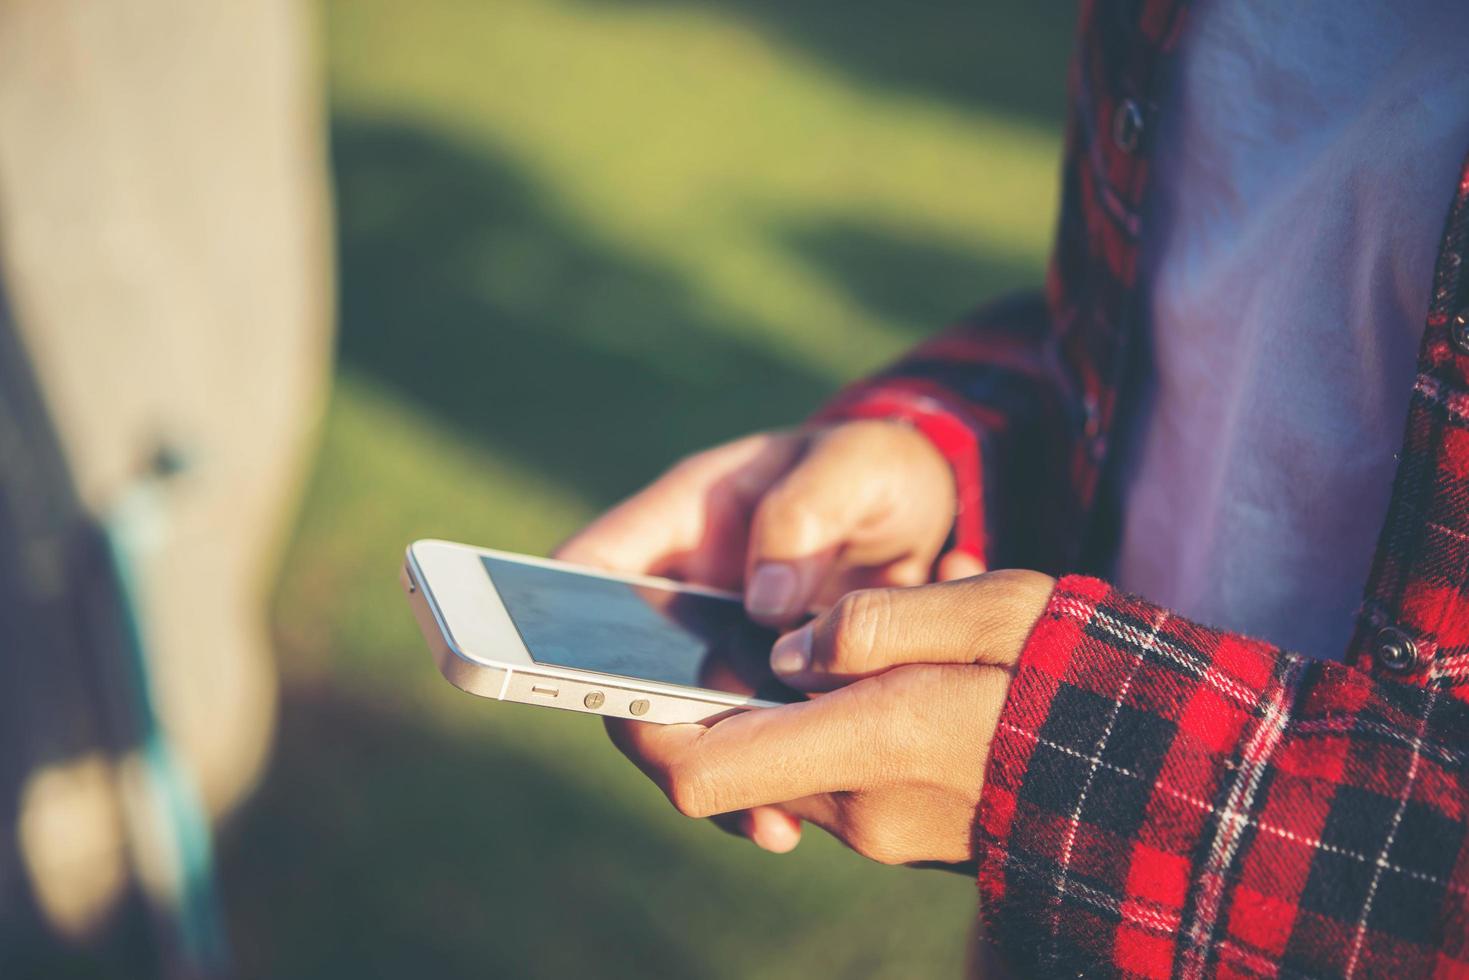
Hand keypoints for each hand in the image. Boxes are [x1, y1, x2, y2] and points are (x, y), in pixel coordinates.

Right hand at [556, 421, 978, 848]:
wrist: (924, 508)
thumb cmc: (872, 468)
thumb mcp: (853, 465)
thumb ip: (805, 514)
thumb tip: (765, 606)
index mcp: (686, 518)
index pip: (589, 566)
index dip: (556, 616)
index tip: (559, 671)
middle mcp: (688, 590)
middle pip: (627, 667)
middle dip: (650, 729)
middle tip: (693, 779)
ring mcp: (721, 644)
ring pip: (683, 720)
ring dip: (714, 771)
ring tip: (769, 820)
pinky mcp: (765, 686)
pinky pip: (744, 741)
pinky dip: (764, 779)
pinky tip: (796, 816)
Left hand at [608, 570, 1054, 861]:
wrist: (1163, 775)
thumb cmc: (1081, 676)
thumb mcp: (990, 611)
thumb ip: (878, 622)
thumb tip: (789, 647)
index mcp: (869, 742)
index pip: (700, 773)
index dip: (650, 726)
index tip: (641, 671)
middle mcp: (860, 803)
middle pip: (736, 759)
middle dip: (735, 688)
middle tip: (781, 614)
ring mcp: (881, 826)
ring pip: (791, 752)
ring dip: (804, 694)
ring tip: (885, 627)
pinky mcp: (904, 825)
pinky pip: (839, 764)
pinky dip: (844, 716)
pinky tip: (911, 666)